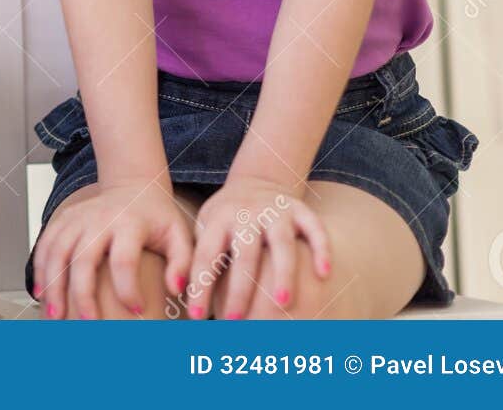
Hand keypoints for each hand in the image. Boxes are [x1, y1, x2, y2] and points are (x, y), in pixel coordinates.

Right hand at [31, 182, 192, 318]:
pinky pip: (46, 243)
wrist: (135, 186)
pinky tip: (41, 292)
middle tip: (87, 323)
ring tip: (55, 314)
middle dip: (83, 294)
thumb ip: (182, 263)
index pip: (124, 260)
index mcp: (130, 223)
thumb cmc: (158, 218)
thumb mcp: (179, 235)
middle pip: (83, 258)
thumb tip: (175, 290)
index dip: (128, 289)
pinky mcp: (65, 217)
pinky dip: (40, 268)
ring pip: (57, 250)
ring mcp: (78, 216)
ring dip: (53, 284)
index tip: (136, 311)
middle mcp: (100, 218)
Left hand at [188, 175, 330, 319]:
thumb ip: (198, 258)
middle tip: (236, 321)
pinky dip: (321, 249)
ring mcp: (275, 210)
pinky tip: (324, 274)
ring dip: (282, 273)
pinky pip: (314, 228)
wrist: (257, 180)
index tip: (196, 318)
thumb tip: (179, 296)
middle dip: (240, 289)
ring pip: (281, 242)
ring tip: (282, 304)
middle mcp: (246, 214)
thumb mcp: (206, 229)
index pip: (206, 256)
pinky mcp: (301, 209)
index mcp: (218, 221)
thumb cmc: (227, 220)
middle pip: (244, 253)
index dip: (200, 287)